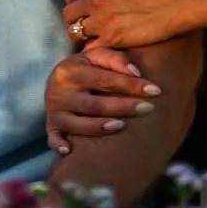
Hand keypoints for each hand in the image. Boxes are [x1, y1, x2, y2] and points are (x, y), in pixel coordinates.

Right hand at [46, 45, 162, 155]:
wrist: (57, 80)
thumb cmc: (85, 68)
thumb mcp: (96, 57)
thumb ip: (116, 59)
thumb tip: (137, 73)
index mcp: (71, 70)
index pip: (105, 79)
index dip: (131, 85)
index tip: (155, 90)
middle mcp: (59, 91)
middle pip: (94, 103)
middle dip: (123, 107)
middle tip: (149, 108)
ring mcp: (55, 111)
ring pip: (77, 124)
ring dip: (99, 126)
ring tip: (123, 125)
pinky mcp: (51, 126)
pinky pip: (53, 139)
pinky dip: (59, 144)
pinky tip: (69, 150)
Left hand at [62, 0, 194, 51]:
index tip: (80, 1)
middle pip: (69, 12)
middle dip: (75, 17)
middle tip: (86, 21)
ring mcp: (103, 20)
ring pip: (76, 31)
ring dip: (82, 34)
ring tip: (93, 36)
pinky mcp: (113, 39)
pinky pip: (89, 48)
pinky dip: (92, 49)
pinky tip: (103, 46)